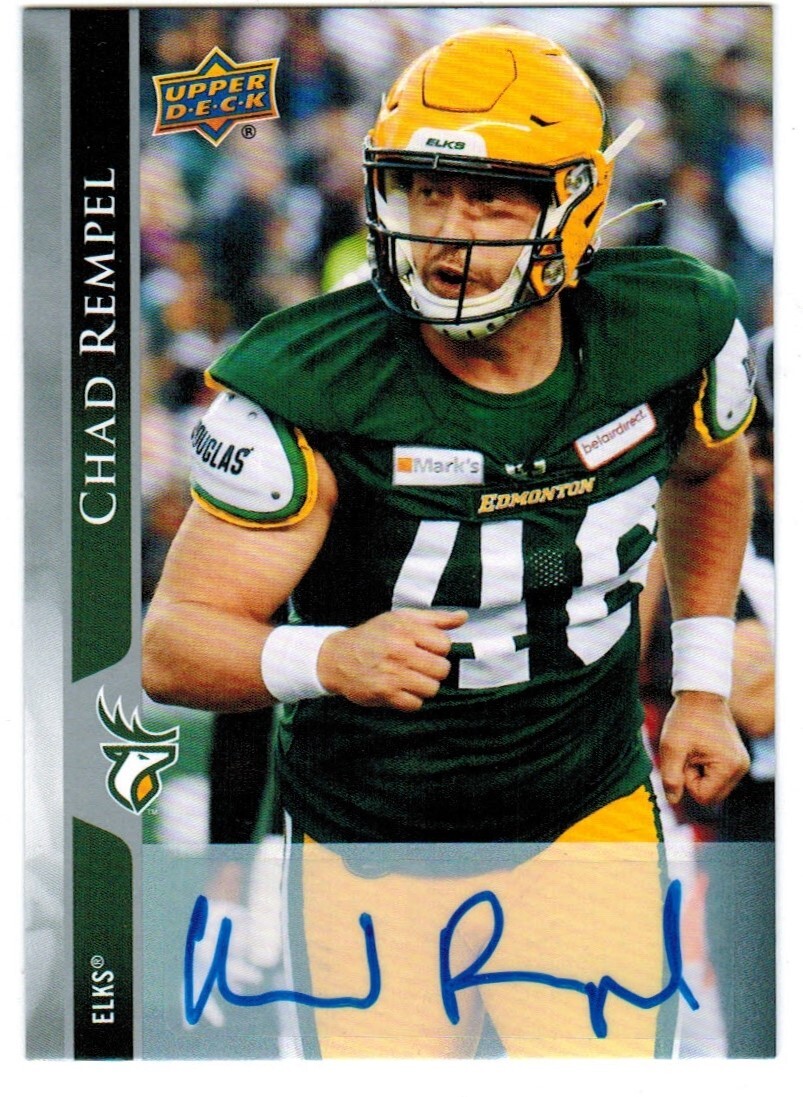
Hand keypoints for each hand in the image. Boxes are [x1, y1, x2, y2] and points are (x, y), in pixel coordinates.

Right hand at [317, 608, 467, 711]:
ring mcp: (392, 673)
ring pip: (432, 689)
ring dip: (424, 686)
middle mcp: (400, 650)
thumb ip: (434, 619)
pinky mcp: (384, 693)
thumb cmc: (373, 636)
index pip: (444, 646)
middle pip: (442, 670)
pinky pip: (415, 704)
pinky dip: (411, 700)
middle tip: (419, 667)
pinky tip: (400, 690)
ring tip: (410, 679)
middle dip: (433, 670)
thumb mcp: (401, 618)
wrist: (337, 656)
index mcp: (406, 629)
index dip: (438, 650)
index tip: (425, 650)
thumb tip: (463, 617)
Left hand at [659, 691, 749, 806]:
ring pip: (713, 787)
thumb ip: (671, 777)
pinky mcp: (736, 759)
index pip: (704, 797)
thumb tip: (672, 801)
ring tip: (695, 750)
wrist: (701, 695)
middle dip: (694, 779)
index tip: (686, 758)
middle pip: (711, 795)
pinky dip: (705, 767)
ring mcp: (741, 764)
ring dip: (699, 773)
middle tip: (689, 754)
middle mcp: (741, 768)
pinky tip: (701, 749)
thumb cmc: (686, 719)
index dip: (688, 781)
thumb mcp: (671, 748)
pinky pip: (717, 777)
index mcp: (729, 767)